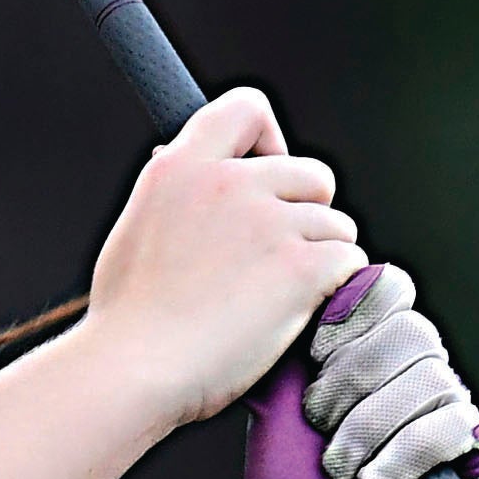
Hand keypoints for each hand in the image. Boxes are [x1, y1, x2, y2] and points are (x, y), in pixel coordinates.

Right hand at [82, 92, 363, 435]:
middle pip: (313, 174)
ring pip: (337, 225)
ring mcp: (269, 223)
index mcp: (182, 166)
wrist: (132, 371)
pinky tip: (302, 313)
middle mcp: (229, 183)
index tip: (266, 176)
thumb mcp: (138, 229)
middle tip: (281, 259)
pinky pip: (350, 261)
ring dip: (322, 259)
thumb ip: (178, 197)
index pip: (248, 107)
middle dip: (308, 214)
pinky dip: (337, 288)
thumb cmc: (128, 321)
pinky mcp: (301, 266)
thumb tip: (202, 182)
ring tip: (280, 299)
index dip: (271, 140)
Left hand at [242, 242, 478, 478]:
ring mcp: (450, 413)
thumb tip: (280, 293)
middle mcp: (417, 375)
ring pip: (429, 378)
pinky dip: (406, 452)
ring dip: (371, 423)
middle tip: (319, 419)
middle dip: (354, 375)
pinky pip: (452, 426)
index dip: (354, 315)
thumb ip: (286, 352)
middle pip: (409, 330)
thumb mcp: (276, 412)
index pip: (387, 292)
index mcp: (373, 353)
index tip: (316, 354)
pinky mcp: (476, 457)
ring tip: (339, 465)